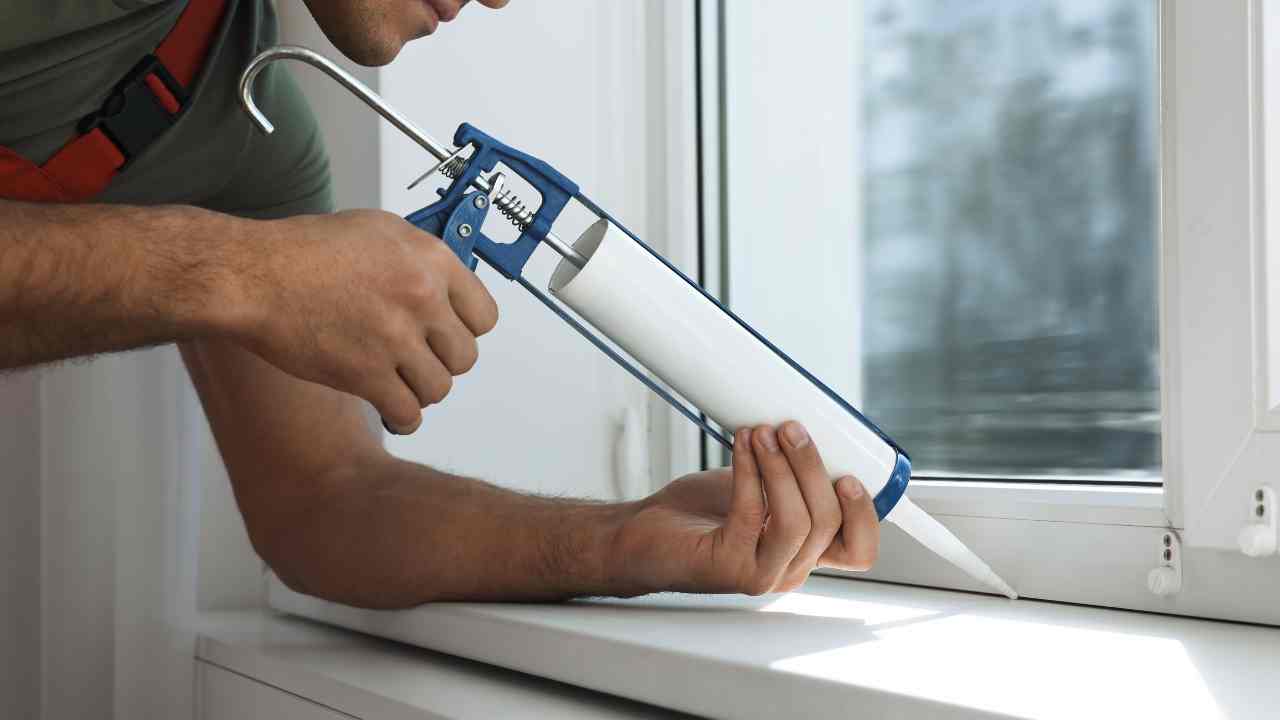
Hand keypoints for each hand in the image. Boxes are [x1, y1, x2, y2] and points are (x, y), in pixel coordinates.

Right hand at [235, 209, 498, 432]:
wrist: (253, 276)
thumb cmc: (301, 251)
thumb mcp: (377, 231)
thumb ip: (419, 260)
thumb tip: (443, 286)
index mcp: (430, 259)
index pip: (485, 315)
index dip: (467, 331)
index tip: (450, 336)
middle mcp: (421, 297)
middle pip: (465, 356)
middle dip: (442, 362)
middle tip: (420, 360)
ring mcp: (396, 337)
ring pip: (439, 388)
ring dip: (420, 390)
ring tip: (400, 382)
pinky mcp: (367, 374)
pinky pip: (408, 413)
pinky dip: (402, 418)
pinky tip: (391, 410)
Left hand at [611, 422, 879, 595]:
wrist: (641, 535)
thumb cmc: (698, 513)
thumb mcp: (757, 488)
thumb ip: (787, 474)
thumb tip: (803, 427)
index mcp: (804, 551)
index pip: (858, 551)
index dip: (865, 516)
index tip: (850, 473)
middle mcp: (788, 568)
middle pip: (827, 523)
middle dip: (812, 467)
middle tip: (791, 428)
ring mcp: (760, 573)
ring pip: (797, 522)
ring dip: (782, 468)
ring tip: (763, 433)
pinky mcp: (728, 566)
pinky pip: (752, 514)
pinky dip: (749, 472)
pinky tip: (742, 445)